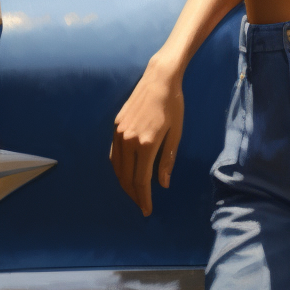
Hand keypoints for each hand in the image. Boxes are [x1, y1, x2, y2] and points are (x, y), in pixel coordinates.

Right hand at [110, 55, 184, 215]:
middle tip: (141, 205)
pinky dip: (118, 168)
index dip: (143, 198)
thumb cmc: (173, 105)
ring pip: (117, 167)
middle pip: (126, 177)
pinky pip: (114, 153)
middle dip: (133, 194)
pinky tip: (126, 172)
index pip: (141, 180)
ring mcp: (119, 132)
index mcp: (146, 144)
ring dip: (124, 183)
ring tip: (134, 193)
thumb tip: (162, 184)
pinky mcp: (115, 126)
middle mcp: (128, 140)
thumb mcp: (175, 133)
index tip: (147, 211)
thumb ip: (167, 160)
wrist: (159, 79)